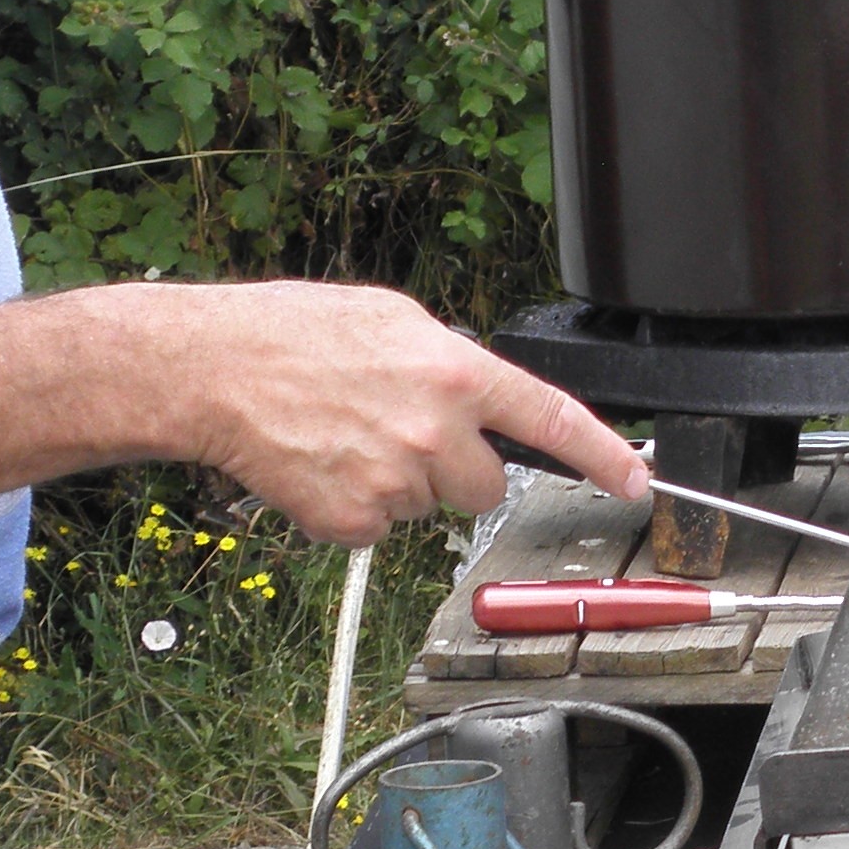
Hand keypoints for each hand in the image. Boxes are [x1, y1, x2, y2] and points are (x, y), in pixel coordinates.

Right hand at [157, 284, 643, 545]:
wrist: (214, 369)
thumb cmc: (291, 334)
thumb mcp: (390, 321)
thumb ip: (448, 362)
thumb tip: (476, 395)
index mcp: (455, 372)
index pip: (553, 420)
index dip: (603, 456)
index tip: (635, 480)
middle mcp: (437, 430)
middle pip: (486, 485)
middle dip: (457, 470)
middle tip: (399, 434)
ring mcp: (397, 480)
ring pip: (426, 506)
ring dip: (397, 483)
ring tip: (344, 436)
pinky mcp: (354, 520)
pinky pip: (377, 528)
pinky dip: (353, 506)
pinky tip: (322, 464)